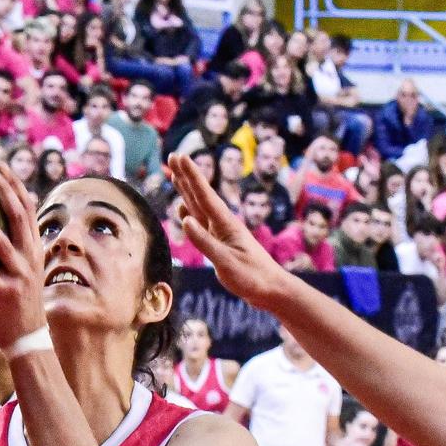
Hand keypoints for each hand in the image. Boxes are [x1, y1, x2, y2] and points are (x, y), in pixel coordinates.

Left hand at [0, 152, 48, 351]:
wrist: (29, 337)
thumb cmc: (18, 301)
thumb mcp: (21, 269)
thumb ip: (14, 247)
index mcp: (33, 247)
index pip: (27, 207)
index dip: (14, 184)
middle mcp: (31, 256)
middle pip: (20, 215)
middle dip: (4, 190)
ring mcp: (21, 274)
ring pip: (3, 243)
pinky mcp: (8, 294)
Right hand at [167, 154, 288, 307]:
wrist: (271, 290)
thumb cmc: (251, 278)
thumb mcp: (226, 262)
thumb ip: (204, 242)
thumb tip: (185, 220)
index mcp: (226, 225)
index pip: (204, 196)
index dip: (191, 176)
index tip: (179, 156)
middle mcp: (223, 225)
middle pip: (200, 196)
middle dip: (186, 176)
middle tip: (174, 155)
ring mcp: (221, 234)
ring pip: (199, 207)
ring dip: (186, 191)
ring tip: (175, 176)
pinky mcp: (220, 245)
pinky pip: (200, 225)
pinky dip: (190, 215)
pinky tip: (184, 210)